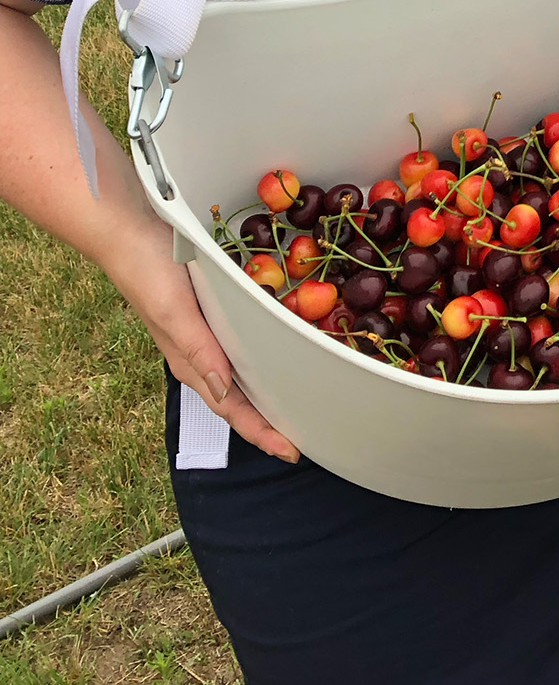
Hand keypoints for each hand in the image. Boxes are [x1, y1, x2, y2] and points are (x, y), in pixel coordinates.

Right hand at [105, 219, 299, 461]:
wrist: (128, 232)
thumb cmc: (149, 272)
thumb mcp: (174, 312)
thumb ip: (198, 350)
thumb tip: (223, 393)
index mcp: (190, 362)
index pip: (231, 408)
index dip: (260, 432)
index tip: (291, 452)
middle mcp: (199, 353)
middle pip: (239, 398)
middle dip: (268, 420)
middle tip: (304, 435)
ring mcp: (203, 333)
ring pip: (240, 373)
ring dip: (265, 391)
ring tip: (295, 403)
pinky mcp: (209, 310)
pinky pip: (239, 341)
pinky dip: (260, 353)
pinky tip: (277, 348)